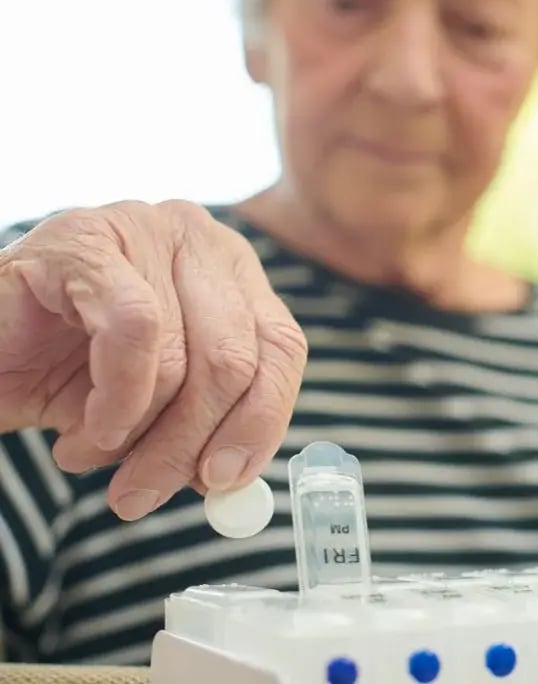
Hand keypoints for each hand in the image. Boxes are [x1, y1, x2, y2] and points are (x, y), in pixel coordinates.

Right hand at [0, 201, 307, 520]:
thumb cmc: (71, 375)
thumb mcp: (157, 410)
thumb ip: (206, 430)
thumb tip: (235, 478)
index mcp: (233, 275)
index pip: (281, 349)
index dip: (261, 422)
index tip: (226, 482)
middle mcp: (199, 240)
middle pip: (238, 359)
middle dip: (193, 445)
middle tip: (146, 494)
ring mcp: (144, 228)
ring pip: (188, 355)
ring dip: (139, 433)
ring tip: (91, 453)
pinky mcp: (85, 239)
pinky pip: (134, 330)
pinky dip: (116, 396)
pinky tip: (82, 428)